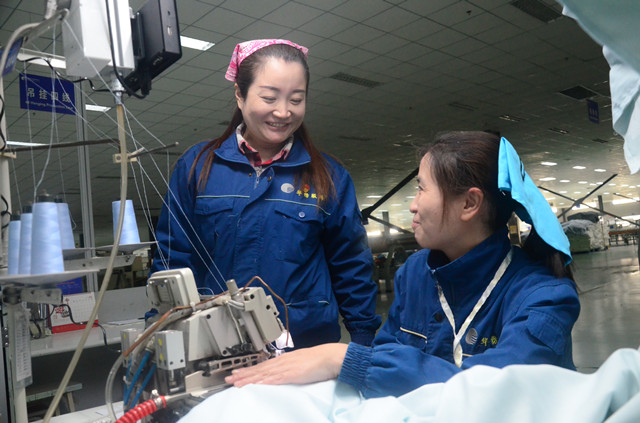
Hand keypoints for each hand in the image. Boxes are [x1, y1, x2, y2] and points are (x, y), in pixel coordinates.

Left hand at [225, 343, 347, 387]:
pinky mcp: (291, 374)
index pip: (262, 366)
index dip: (248, 371)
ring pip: (263, 374)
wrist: (329, 356)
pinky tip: (256, 385)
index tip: (237, 374)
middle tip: (229, 379)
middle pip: (258, 370)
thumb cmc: (318, 360)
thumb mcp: (300, 363)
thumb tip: (283, 374)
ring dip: (249, 379)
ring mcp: (285, 368)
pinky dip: (264, 382)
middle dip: (243, 375)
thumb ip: (290, 368)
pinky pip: (275, 379)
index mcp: (283, 360)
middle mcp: (282, 362)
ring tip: (236, 383)